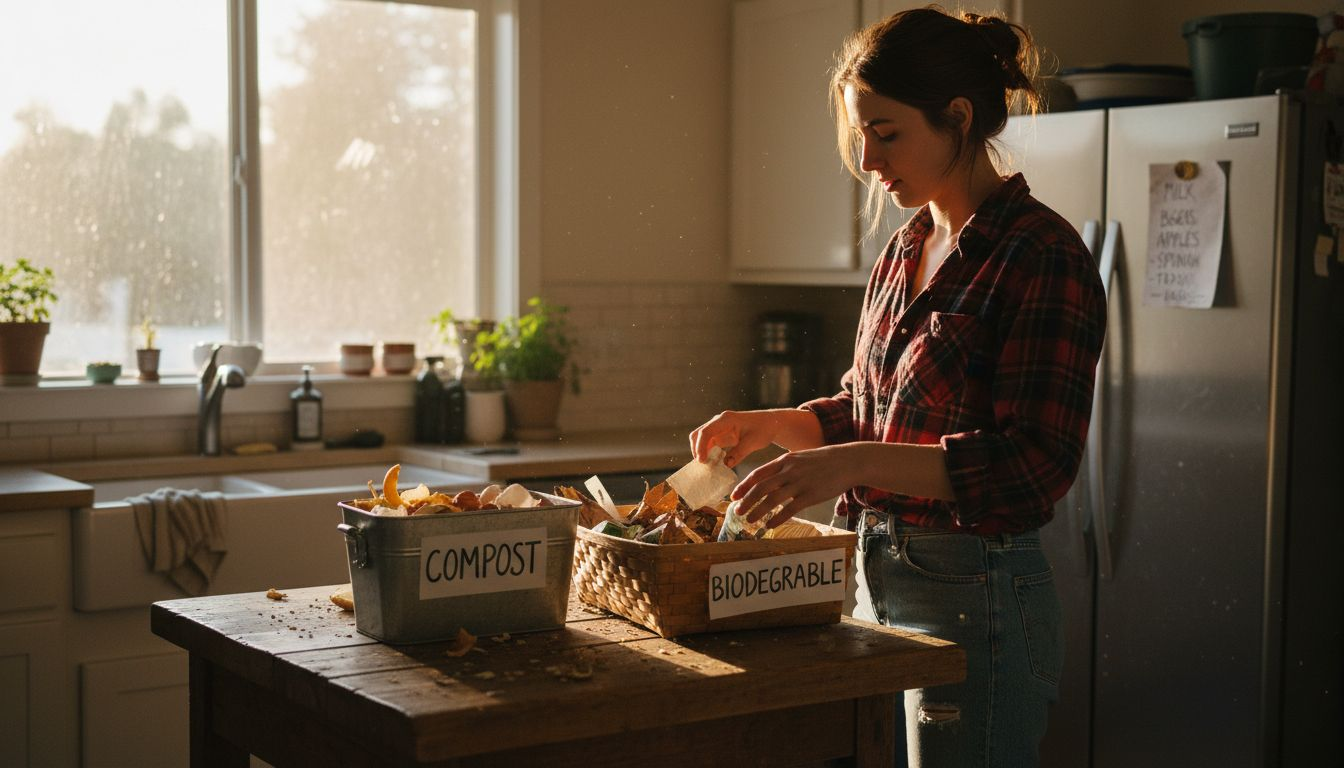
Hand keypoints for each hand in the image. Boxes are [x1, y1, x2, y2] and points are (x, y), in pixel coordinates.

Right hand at [689, 410, 777, 468]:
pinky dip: (707, 454)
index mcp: (726, 420)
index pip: (706, 432)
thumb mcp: (753, 442)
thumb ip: (739, 453)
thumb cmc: (763, 429)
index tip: (701, 461)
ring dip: (701, 452)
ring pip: (700, 439)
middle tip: (702, 466)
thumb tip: (725, 465)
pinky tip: (712, 464)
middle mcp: (718, 422)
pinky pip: (708, 444)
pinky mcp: (720, 435)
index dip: (700, 447)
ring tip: (707, 467)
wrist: (770, 423)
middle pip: (698, 434)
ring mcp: (718, 428)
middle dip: (697, 450)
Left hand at [732, 444, 856, 527]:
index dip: (743, 486)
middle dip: (746, 501)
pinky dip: (777, 518)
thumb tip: (767, 479)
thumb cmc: (823, 461)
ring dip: (758, 512)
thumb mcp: (800, 458)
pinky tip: (770, 526)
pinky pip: (790, 509)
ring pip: (772, 499)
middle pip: (761, 487)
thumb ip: (784, 467)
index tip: (733, 497)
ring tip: (750, 521)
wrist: (848, 461)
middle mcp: (789, 471)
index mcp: (784, 460)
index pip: (757, 474)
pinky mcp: (811, 495)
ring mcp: (800, 483)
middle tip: (737, 512)